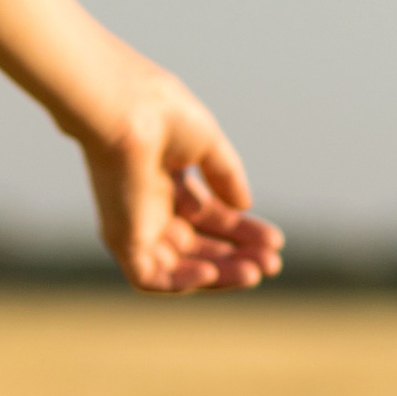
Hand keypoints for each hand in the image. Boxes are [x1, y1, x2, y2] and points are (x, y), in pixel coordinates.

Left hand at [77, 68, 284, 295]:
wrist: (127, 114)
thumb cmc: (163, 116)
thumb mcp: (207, 144)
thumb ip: (225, 175)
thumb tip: (243, 205)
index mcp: (167, 180)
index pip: (210, 218)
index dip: (243, 231)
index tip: (276, 240)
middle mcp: (149, 206)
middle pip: (199, 245)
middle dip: (237, 256)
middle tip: (272, 263)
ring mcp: (134, 225)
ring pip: (180, 267)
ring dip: (219, 274)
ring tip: (256, 271)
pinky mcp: (120, 240)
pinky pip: (149, 278)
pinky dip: (181, 281)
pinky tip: (211, 272)